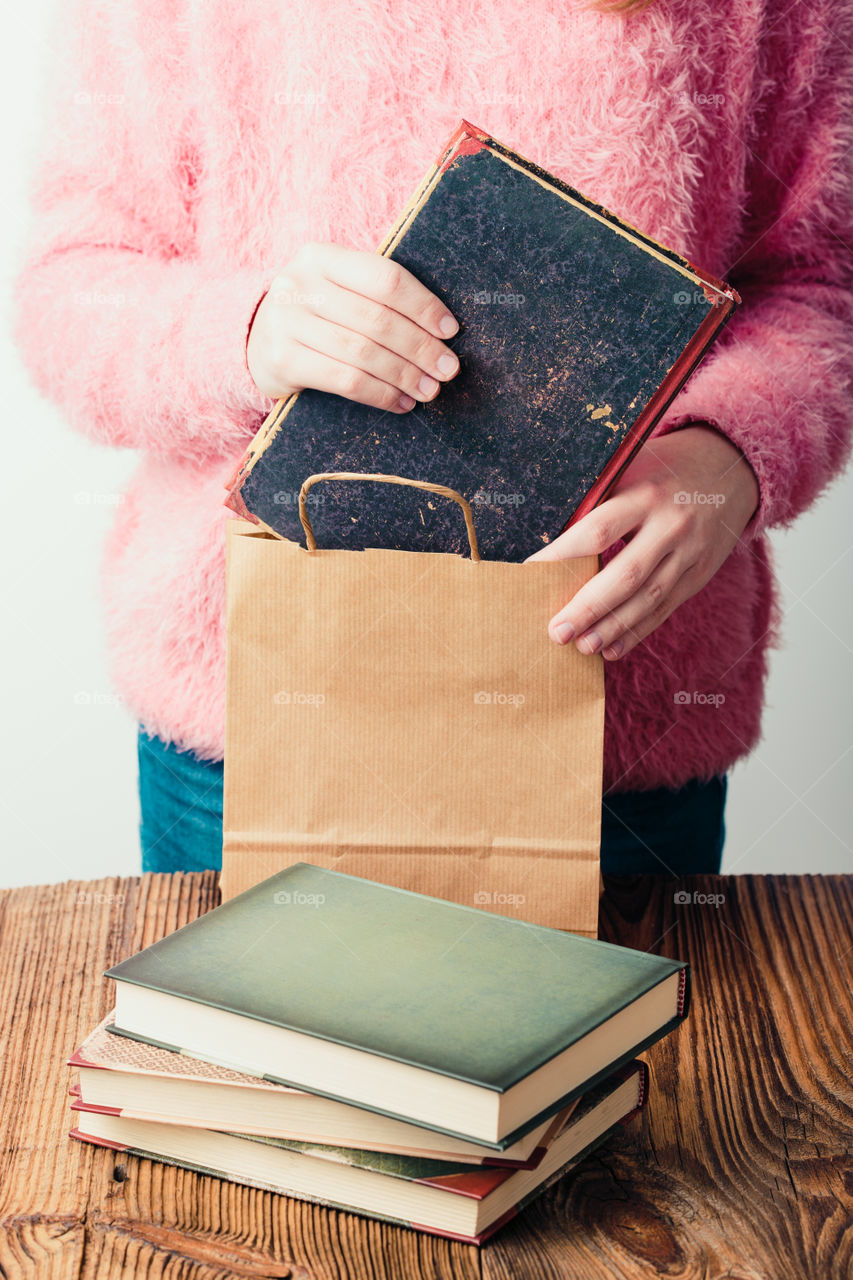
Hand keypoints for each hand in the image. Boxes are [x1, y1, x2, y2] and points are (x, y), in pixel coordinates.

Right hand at [247, 241, 460, 411]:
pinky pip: (345, 380)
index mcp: (321, 256)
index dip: (423, 305)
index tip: (450, 331)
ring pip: (363, 353)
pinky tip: (401, 403)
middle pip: (377, 319)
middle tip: (448, 369)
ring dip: (405, 375)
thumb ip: (377, 297)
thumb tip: (441, 330)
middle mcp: (299, 284)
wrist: (257, 341)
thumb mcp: (337, 289)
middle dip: (420, 348)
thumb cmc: (315, 315)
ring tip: (430, 390)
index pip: (385, 278)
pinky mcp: (283, 360)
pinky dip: (380, 394)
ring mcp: (286, 322)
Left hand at [524, 423, 760, 659]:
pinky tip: (612, 649)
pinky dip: (637, 632)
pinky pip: (666, 609)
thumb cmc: (664, 468)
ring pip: (648, 599)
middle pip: (624, 576)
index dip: (561, 557)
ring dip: (612, 629)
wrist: (731, 469)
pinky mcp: (700, 574)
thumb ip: (599, 503)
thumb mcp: (632, 470)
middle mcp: (671, 526)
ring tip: (582, 648)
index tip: (529, 576)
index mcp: (645, 495)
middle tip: (556, 632)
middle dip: (588, 608)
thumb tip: (551, 544)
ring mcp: (690, 554)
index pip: (596, 532)